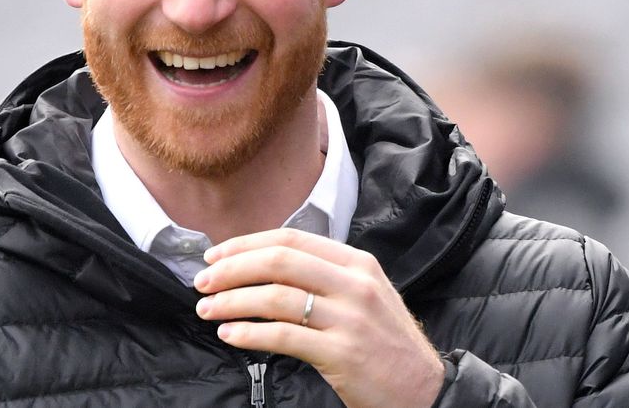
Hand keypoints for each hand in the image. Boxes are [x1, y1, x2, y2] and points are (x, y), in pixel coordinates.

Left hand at [194, 228, 443, 407]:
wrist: (426, 390)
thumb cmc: (386, 344)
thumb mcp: (365, 295)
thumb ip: (324, 276)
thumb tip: (262, 267)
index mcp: (357, 263)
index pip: (292, 238)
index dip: (247, 244)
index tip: (216, 256)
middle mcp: (355, 284)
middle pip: (280, 261)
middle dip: (232, 269)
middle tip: (202, 282)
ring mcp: (350, 319)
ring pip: (276, 297)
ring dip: (232, 302)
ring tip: (208, 310)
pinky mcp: (342, 354)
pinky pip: (283, 337)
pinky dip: (249, 334)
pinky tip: (230, 335)